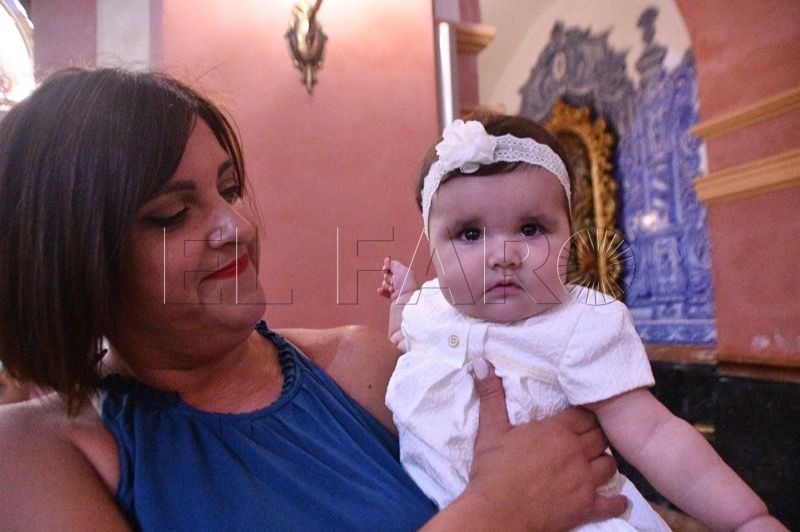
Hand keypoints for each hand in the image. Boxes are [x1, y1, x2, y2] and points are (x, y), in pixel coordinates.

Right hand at [377, 258, 416, 299]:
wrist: (405, 298)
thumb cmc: (405, 283)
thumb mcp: (400, 270)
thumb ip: (392, 264)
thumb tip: (386, 259)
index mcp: (403, 273)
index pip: (392, 268)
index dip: (387, 268)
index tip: (385, 268)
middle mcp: (400, 280)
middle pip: (387, 275)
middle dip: (388, 278)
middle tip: (393, 281)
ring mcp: (396, 289)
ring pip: (385, 284)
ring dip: (386, 286)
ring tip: (392, 289)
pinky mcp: (393, 296)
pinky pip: (384, 292)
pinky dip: (382, 291)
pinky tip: (380, 291)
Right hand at [464, 358, 626, 530]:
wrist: (497, 514)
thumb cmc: (493, 471)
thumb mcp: (491, 429)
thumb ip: (491, 395)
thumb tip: (481, 362)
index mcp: (557, 431)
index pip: (583, 415)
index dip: (583, 415)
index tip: (580, 417)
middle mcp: (576, 452)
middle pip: (599, 437)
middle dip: (595, 436)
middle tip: (588, 438)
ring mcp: (584, 480)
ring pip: (609, 465)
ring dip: (604, 462)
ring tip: (595, 462)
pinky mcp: (586, 507)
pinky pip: (611, 503)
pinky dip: (616, 501)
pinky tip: (617, 500)